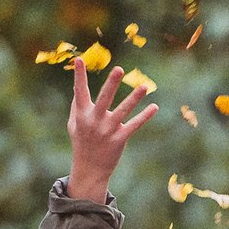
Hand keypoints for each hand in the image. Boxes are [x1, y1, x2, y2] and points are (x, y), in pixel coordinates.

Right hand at [64, 62, 156, 202]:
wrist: (89, 169)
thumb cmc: (82, 142)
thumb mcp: (74, 124)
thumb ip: (77, 106)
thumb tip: (77, 87)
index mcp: (82, 114)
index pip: (80, 91)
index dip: (79, 75)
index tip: (78, 59)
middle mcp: (94, 121)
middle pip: (104, 99)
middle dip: (111, 84)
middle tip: (118, 69)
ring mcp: (107, 130)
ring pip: (122, 111)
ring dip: (134, 98)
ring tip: (145, 86)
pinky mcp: (119, 139)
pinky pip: (134, 125)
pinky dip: (144, 116)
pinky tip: (154, 107)